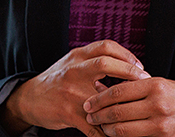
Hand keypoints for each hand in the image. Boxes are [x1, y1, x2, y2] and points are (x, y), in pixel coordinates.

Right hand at [1, 40, 149, 136]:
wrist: (29, 99)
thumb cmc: (57, 80)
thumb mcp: (72, 63)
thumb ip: (94, 60)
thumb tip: (127, 65)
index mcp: (77, 56)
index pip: (106, 46)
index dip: (127, 55)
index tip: (140, 67)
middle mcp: (73, 70)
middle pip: (105, 63)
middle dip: (130, 72)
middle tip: (145, 81)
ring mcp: (70, 92)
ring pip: (102, 96)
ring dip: (122, 104)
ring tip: (136, 109)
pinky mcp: (68, 113)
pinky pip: (93, 125)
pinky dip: (107, 132)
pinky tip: (115, 133)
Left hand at [84, 77, 174, 136]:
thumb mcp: (161, 84)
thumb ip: (135, 87)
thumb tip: (103, 88)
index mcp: (155, 85)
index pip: (118, 92)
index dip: (99, 98)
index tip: (89, 101)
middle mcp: (157, 104)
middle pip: (116, 112)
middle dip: (98, 115)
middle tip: (89, 114)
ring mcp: (160, 123)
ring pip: (122, 129)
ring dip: (106, 129)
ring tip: (100, 125)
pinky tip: (114, 133)